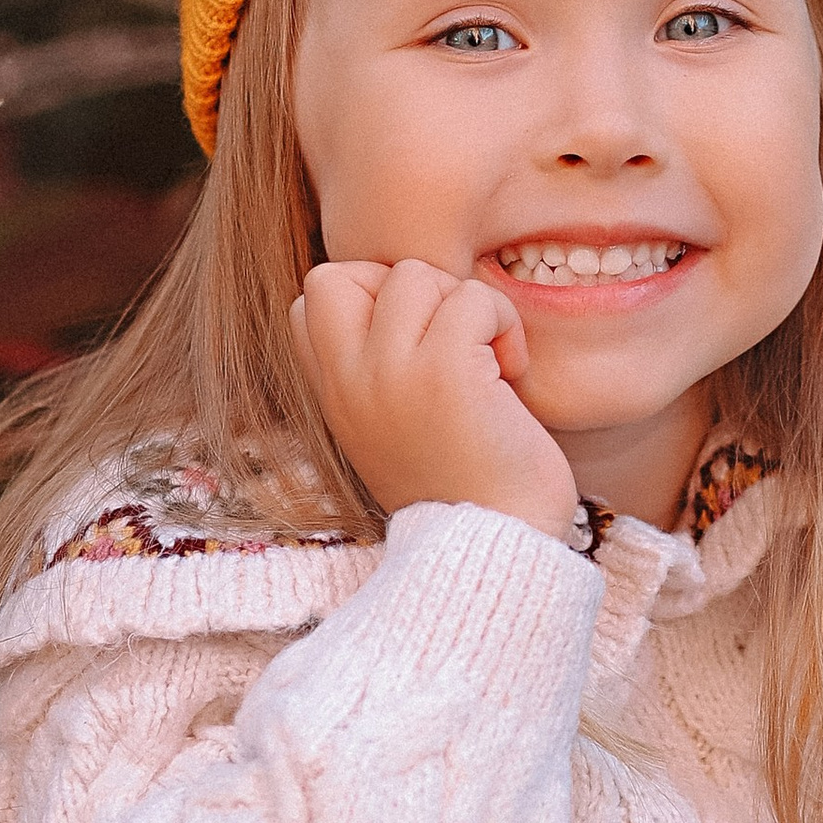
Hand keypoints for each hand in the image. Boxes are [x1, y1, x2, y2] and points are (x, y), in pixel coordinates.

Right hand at [290, 260, 579, 539]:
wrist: (497, 550)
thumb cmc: (466, 490)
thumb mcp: (393, 428)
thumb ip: (380, 371)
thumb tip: (410, 296)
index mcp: (334, 396)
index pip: (312, 298)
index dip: (369, 298)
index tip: (417, 343)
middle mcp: (349, 382)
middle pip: (343, 272)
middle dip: (408, 289)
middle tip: (450, 341)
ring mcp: (391, 374)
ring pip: (416, 275)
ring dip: (466, 306)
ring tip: (488, 361)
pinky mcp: (445, 372)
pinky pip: (473, 299)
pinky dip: (503, 324)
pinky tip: (510, 373)